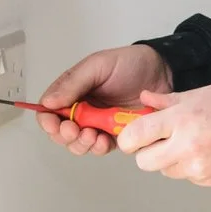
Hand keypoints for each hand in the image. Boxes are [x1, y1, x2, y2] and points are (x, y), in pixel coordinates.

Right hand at [36, 44, 172, 155]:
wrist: (163, 71)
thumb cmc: (129, 63)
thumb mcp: (97, 66)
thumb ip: (73, 83)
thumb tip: (48, 102)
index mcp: (72, 92)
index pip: (49, 111)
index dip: (48, 121)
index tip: (54, 124)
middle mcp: (82, 110)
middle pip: (61, 133)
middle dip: (65, 136)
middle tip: (75, 131)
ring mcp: (98, 124)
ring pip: (79, 144)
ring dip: (81, 144)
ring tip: (92, 135)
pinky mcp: (115, 134)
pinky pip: (101, 147)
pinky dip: (99, 148)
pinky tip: (104, 140)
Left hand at [117, 85, 210, 185]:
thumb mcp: (205, 94)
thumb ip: (170, 101)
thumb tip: (145, 100)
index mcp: (182, 120)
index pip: (134, 136)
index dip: (128, 138)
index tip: (133, 136)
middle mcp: (186, 147)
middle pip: (144, 162)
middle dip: (147, 152)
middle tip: (162, 140)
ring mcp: (198, 168)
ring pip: (166, 171)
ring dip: (171, 160)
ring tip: (195, 143)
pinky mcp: (209, 182)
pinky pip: (187, 177)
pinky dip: (191, 168)